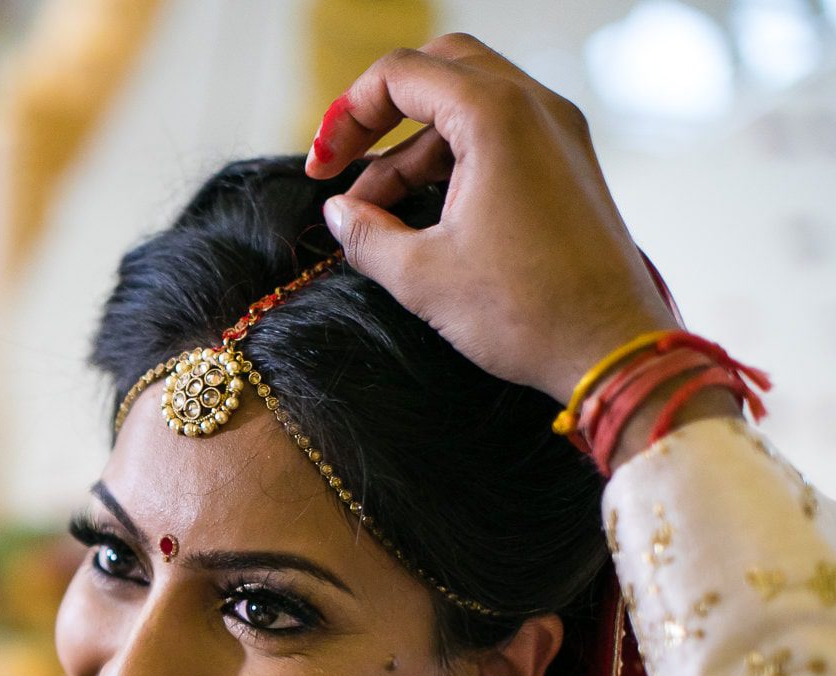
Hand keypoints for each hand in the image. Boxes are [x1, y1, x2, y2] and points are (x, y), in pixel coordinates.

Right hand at [306, 34, 673, 402]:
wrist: (611, 348)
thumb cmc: (528, 311)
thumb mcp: (422, 276)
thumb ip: (367, 234)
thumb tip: (341, 215)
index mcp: (497, 117)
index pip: (402, 74)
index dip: (347, 115)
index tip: (322, 169)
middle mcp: (535, 108)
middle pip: (438, 69)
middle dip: (380, 112)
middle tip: (344, 163)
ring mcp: (557, 133)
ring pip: (465, 105)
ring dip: (413, 147)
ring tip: (376, 213)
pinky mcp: (565, 163)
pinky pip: (497, 135)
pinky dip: (451, 160)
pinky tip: (421, 213)